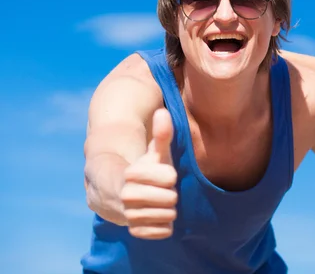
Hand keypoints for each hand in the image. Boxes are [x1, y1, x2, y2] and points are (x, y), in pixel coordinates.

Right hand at [120, 108, 177, 238]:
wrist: (115, 190)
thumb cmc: (142, 168)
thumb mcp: (151, 152)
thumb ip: (160, 134)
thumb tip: (163, 112)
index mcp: (126, 174)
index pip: (159, 177)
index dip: (165, 176)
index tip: (169, 175)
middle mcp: (122, 196)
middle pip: (163, 198)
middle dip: (169, 194)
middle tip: (168, 190)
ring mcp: (126, 215)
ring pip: (160, 216)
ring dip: (167, 210)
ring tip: (164, 203)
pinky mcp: (132, 230)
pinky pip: (157, 232)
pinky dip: (164, 226)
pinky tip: (160, 215)